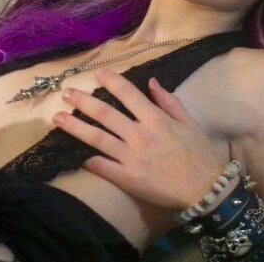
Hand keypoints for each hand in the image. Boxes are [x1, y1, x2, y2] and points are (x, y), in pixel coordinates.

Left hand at [52, 67, 229, 210]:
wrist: (206, 189)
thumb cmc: (199, 154)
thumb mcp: (188, 122)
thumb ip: (168, 101)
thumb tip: (151, 82)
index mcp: (156, 119)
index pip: (128, 93)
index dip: (110, 81)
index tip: (96, 74)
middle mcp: (140, 135)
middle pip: (105, 113)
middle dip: (83, 101)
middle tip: (66, 93)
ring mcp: (132, 157)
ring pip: (97, 138)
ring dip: (75, 127)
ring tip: (57, 118)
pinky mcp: (128, 178)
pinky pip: (102, 166)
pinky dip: (88, 160)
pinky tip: (75, 154)